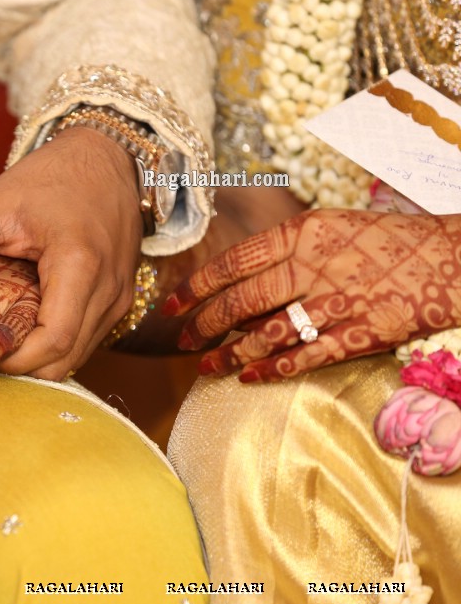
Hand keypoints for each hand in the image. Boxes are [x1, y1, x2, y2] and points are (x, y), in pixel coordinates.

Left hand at [0, 126, 142, 379]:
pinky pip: (85, 340)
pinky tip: (22, 327)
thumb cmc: (51, 176)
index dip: (13, 359)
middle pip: (65, 360)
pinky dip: (52, 345)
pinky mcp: (119, 301)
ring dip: (35, 359)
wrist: (108, 156)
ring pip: (76, 357)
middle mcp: (108, 289)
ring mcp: (119, 298)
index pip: (53, 339)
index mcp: (79, 263)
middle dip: (19, 367)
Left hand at [165, 209, 460, 380]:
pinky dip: (275, 367)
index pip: (234, 261)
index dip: (197, 286)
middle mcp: (316, 265)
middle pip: (244, 300)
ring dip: (231, 353)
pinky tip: (251, 377)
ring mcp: (339, 300)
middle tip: (185, 341)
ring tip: (206, 367)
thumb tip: (238, 275)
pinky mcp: (362, 332)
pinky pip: (308, 354)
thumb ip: (286, 248)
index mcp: (304, 233)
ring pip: (269, 332)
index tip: (171, 305)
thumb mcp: (331, 226)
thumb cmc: (386, 240)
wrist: (453, 257)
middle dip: (206, 325)